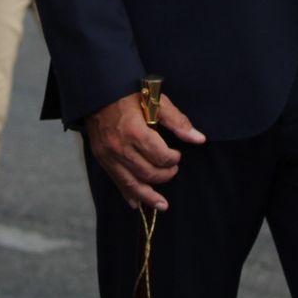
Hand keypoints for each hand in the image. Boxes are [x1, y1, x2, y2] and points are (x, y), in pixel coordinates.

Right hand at [85, 89, 204, 211]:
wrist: (99, 92)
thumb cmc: (130, 94)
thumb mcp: (157, 102)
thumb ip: (178, 122)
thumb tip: (199, 139)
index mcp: (135, 132)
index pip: (159, 157)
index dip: (172, 159)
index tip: (177, 155)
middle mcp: (120, 148)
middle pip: (147, 173)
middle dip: (165, 174)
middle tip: (173, 168)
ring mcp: (109, 155)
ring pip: (132, 184)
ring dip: (149, 196)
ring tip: (163, 206)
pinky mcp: (101, 158)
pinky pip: (117, 181)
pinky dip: (128, 194)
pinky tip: (136, 203)